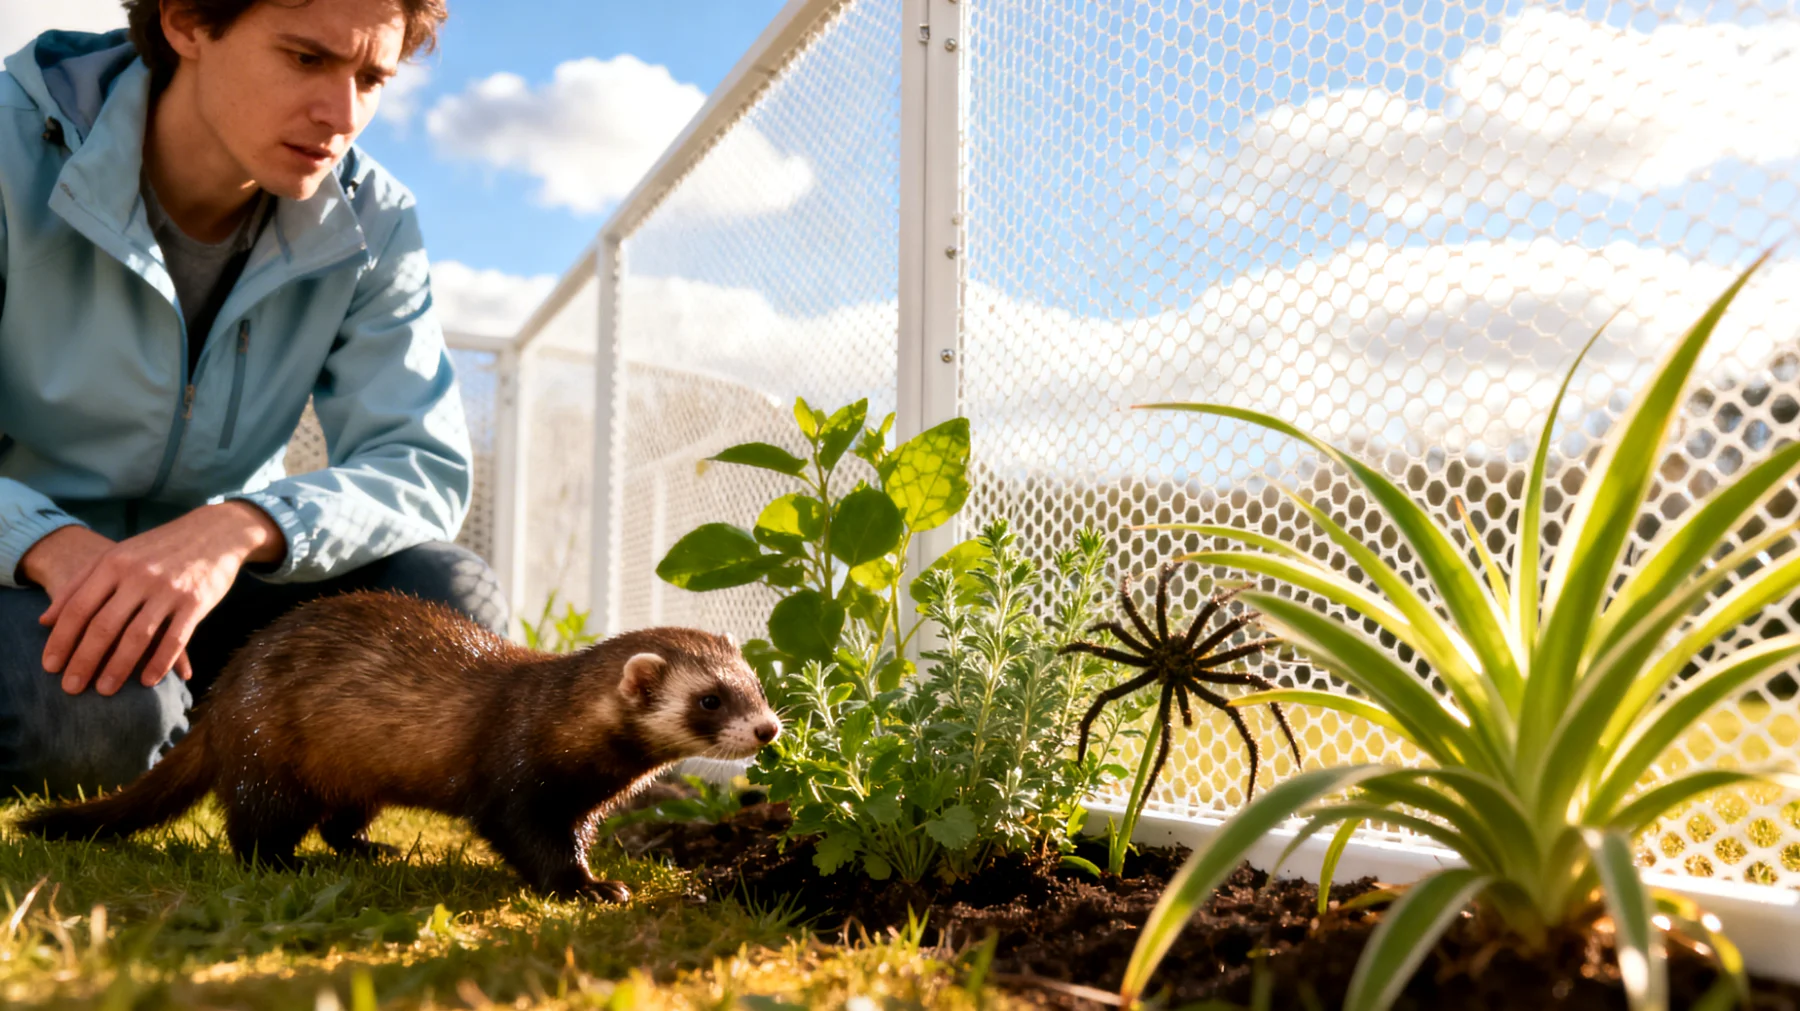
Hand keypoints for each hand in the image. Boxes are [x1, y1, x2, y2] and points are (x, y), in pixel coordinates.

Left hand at [35, 502, 285, 695]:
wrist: (213, 532)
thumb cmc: (158, 549)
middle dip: (85, 660)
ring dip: (119, 667)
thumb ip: (80, 583)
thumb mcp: (117, 556)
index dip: (62, 639)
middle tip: (71, 688)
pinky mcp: (196, 602)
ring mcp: (169, 589)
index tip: (50, 666)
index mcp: (114, 564)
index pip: (79, 607)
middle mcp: (139, 576)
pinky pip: (175, 639)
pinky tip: (148, 681)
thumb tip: (45, 620)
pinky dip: (161, 663)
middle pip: (104, 626)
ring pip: (138, 636)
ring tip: (105, 690)